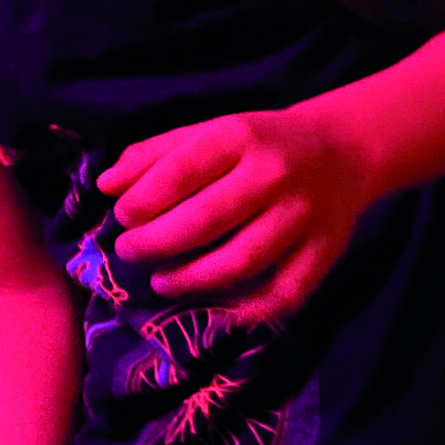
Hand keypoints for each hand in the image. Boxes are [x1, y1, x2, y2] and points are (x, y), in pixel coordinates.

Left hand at [99, 101, 368, 322]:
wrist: (340, 151)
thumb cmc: (257, 143)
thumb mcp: (208, 132)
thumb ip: (155, 155)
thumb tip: (105, 186)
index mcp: (238, 136)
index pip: (181, 172)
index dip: (144, 200)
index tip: (119, 218)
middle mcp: (273, 175)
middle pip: (206, 220)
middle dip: (156, 243)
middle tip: (127, 253)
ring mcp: (302, 217)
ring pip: (240, 261)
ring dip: (191, 279)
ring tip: (159, 282)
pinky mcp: (326, 253)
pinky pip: (283, 293)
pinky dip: (247, 311)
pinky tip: (214, 312)